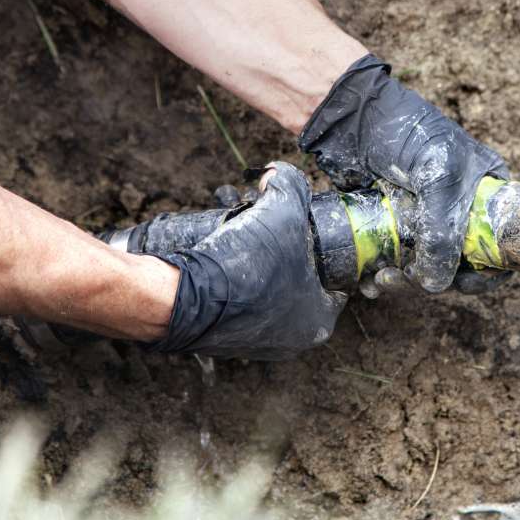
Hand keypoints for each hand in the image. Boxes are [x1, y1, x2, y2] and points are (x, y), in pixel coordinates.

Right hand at [148, 162, 346, 359]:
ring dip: (259, 271)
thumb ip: (291, 184)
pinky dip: (235, 286)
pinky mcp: (224, 341)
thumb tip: (278, 174)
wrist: (185, 298)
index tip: (307, 234)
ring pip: (268, 295)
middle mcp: (291, 340)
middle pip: (299, 286)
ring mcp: (257, 345)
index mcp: (318, 320)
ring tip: (245, 244)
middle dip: (287, 258)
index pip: (334, 283)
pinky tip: (225, 264)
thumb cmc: (246, 265)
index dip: (322, 252)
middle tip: (271, 234)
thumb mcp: (282, 210)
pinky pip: (239, 306)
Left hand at [299, 54, 508, 293]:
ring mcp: (423, 219)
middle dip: (433, 279)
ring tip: (379, 280)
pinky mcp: (391, 225)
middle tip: (405, 278)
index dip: (486, 272)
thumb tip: (436, 284)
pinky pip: (394, 262)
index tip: (461, 284)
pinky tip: (368, 280)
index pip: (500, 245)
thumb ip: (442, 230)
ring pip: (423, 268)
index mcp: (485, 193)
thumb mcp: (437, 176)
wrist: (351, 115)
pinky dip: (383, 276)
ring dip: (404, 282)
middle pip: (458, 265)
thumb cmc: (405, 132)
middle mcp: (458, 210)